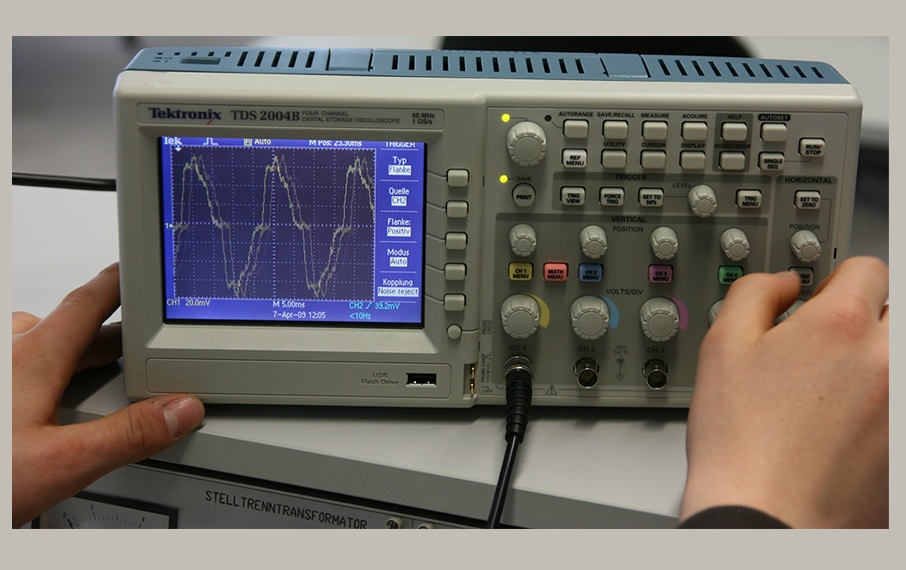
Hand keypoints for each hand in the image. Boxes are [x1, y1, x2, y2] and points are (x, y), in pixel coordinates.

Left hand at [11, 263, 204, 526]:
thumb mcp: (61, 465)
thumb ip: (128, 435)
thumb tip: (180, 410)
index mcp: (33, 357)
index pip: (87, 302)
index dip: (118, 283)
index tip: (139, 272)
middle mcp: (5, 355)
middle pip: (64, 326)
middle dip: (104, 335)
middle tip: (136, 346)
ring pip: (29, 343)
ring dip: (62, 352)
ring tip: (85, 375)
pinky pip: (11, 366)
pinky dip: (31, 374)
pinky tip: (32, 404)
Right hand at [680, 256, 888, 527]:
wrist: (765, 516)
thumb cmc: (740, 442)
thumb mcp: (721, 345)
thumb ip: (754, 293)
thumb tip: (782, 284)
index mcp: (841, 325)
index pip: (868, 268)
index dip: (838, 280)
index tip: (822, 300)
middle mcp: (887, 360)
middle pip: (896, 311)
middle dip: (866, 318)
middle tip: (827, 345)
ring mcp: (902, 405)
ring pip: (897, 360)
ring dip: (876, 361)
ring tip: (832, 391)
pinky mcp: (903, 446)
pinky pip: (896, 404)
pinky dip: (878, 406)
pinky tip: (840, 428)